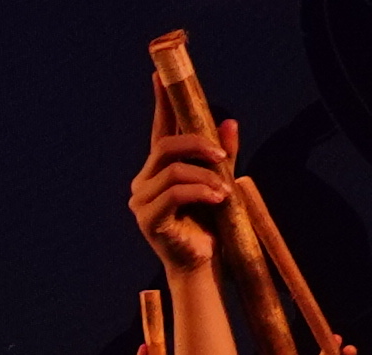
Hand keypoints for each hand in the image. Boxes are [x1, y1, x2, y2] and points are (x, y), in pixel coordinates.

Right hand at [130, 92, 230, 275]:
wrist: (203, 263)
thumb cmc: (210, 224)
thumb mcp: (221, 181)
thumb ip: (223, 154)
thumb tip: (230, 123)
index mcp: (160, 169)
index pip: (161, 129)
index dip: (161, 102)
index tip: (159, 76)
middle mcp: (144, 182)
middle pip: (165, 145)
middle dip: (198, 144)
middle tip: (223, 157)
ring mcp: (141, 201)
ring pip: (172, 169)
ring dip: (205, 176)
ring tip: (224, 191)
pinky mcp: (147, 219)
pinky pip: (174, 192)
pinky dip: (200, 192)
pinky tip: (217, 199)